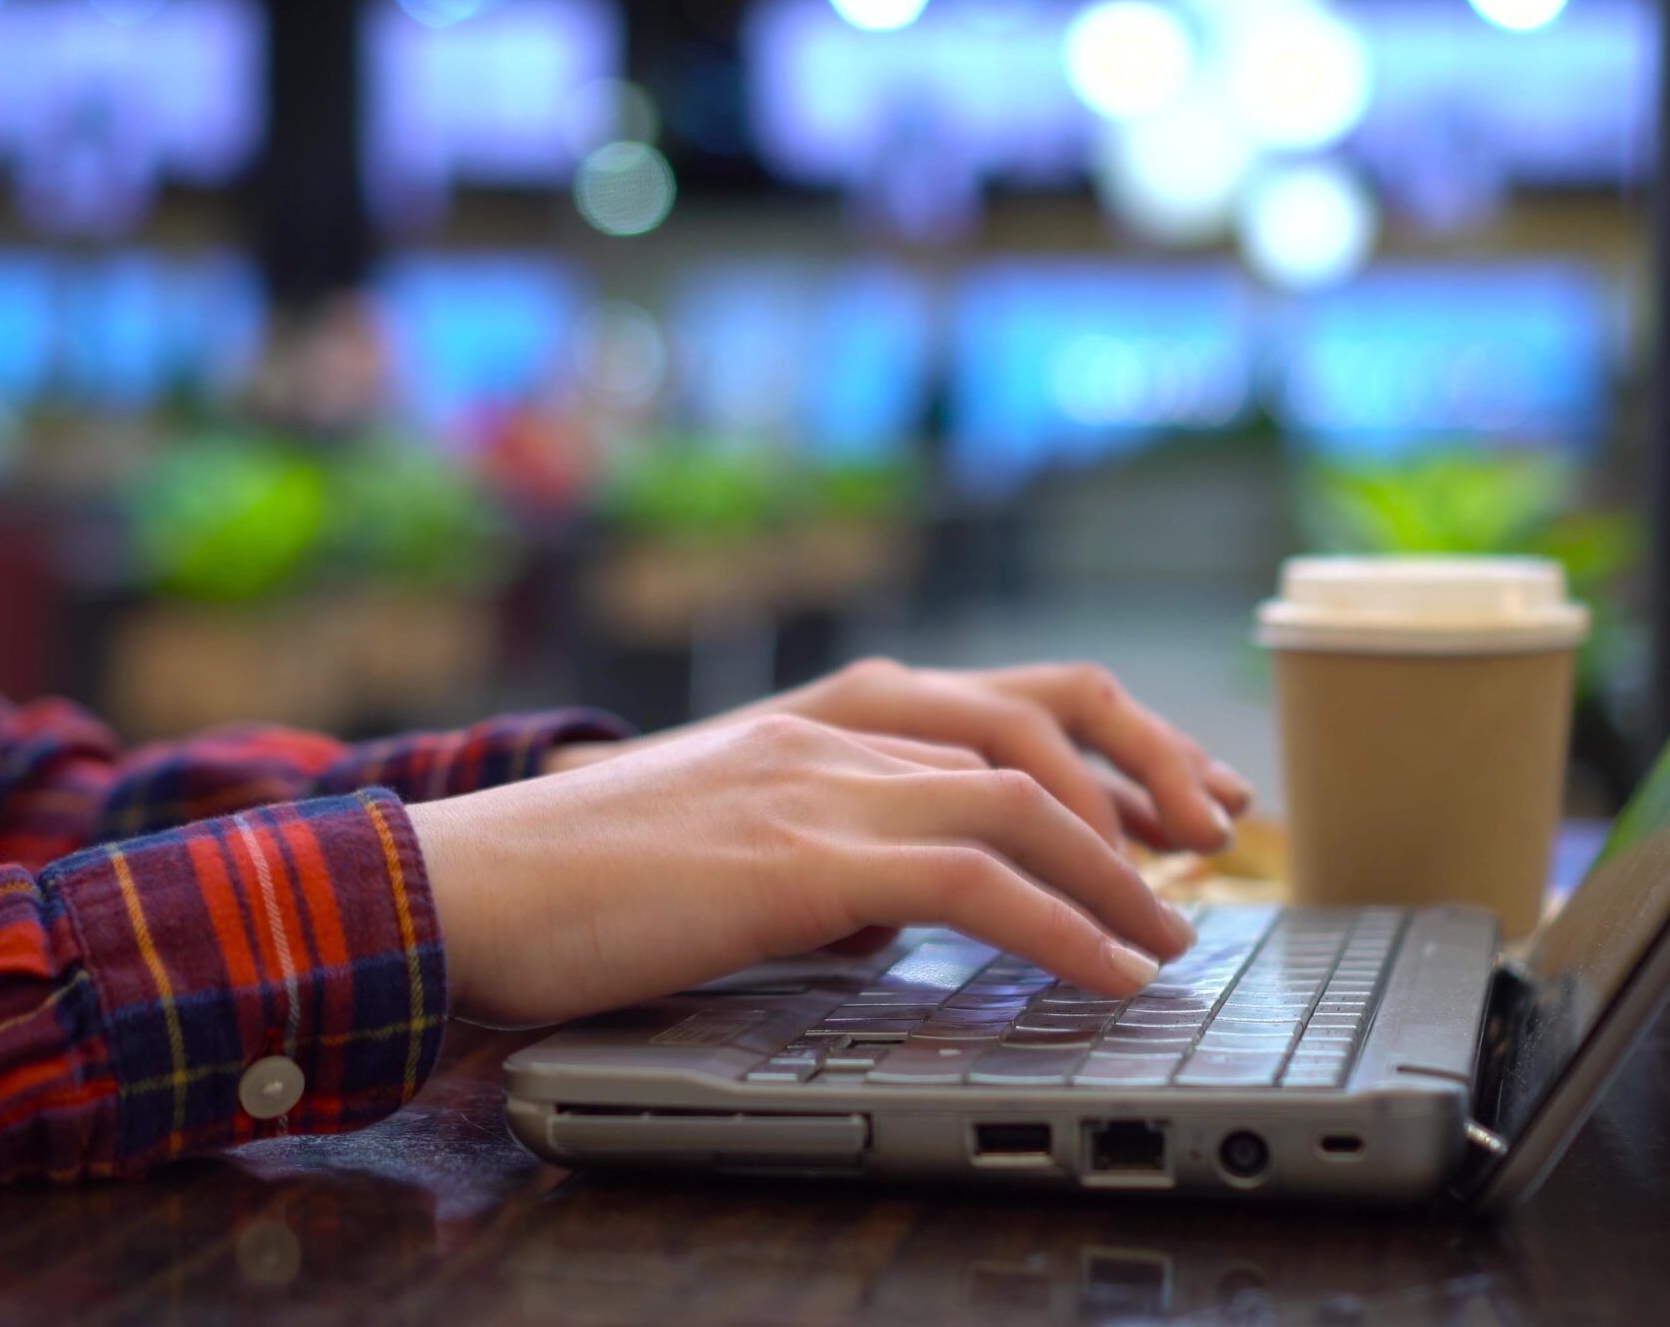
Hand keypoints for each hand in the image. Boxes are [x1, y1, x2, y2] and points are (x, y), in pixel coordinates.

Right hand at [408, 714, 1198, 1025]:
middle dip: (1152, 781)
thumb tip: (906, 907)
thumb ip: (827, 852)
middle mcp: (834, 726)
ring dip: (1123, 870)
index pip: (1010, 697)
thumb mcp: (729, 847)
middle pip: (1044, 718)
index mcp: (822, 715)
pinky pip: (972, 880)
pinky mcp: (796, 859)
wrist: (454, 887)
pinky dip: (1061, 925)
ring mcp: (816, 782)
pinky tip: (1106, 972)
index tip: (1182, 802)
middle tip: (1215, 847)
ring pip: (1023, 796)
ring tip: (1173, 936)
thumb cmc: (576, 882)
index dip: (1117, 743)